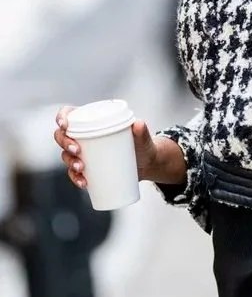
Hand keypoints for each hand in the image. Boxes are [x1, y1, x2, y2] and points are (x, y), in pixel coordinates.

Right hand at [54, 107, 183, 187]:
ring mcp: (84, 152)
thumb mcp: (142, 138)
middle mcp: (84, 135)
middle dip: (65, 143)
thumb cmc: (142, 145)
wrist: (146, 165)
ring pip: (66, 155)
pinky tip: (83, 182)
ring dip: (69, 162)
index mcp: (93, 119)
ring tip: (81, 168)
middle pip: (62, 135)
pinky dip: (76, 178)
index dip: (61, 117)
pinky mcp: (87, 168)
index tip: (65, 125)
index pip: (69, 113)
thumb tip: (139, 124)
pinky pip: (74, 173)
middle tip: (77, 151)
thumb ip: (142, 131)